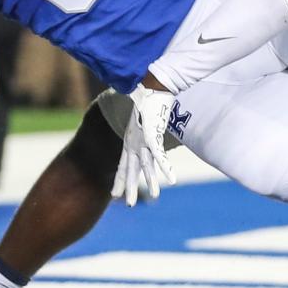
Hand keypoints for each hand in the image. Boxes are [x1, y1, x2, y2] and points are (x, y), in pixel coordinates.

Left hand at [111, 84, 176, 206]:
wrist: (151, 83)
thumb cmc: (146, 94)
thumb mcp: (142, 113)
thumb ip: (143, 121)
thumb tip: (142, 120)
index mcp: (130, 139)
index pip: (123, 164)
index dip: (120, 179)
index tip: (115, 194)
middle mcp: (135, 142)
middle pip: (132, 169)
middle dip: (130, 187)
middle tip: (128, 204)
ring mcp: (143, 139)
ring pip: (146, 165)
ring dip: (151, 182)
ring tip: (156, 196)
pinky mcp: (153, 134)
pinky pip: (160, 155)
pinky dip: (166, 168)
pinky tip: (172, 181)